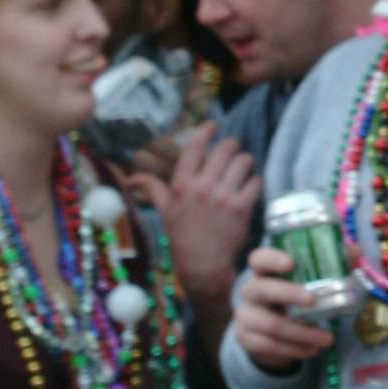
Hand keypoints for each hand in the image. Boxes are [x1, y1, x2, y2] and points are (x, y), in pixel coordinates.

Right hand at [130, 124, 258, 318]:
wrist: (203, 263)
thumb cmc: (183, 234)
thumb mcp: (164, 209)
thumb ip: (151, 188)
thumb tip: (130, 178)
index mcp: (181, 185)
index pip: (195, 147)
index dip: (206, 131)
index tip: (213, 125)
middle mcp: (202, 188)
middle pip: (225, 149)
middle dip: (232, 146)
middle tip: (234, 149)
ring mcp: (223, 197)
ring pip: (244, 162)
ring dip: (246, 161)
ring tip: (244, 167)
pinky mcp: (242, 208)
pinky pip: (256, 181)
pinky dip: (256, 181)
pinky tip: (251, 186)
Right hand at [230, 245, 334, 370]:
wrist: (274, 335)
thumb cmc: (297, 300)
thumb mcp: (313, 283)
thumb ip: (333, 265)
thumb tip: (355, 249)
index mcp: (266, 272)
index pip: (259, 258)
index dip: (272, 259)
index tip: (291, 263)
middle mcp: (251, 291)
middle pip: (262, 289)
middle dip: (289, 295)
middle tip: (314, 301)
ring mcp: (246, 315)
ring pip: (270, 324)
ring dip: (301, 333)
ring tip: (328, 339)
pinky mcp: (246, 338)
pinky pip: (268, 345)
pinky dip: (294, 349)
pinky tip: (311, 350)